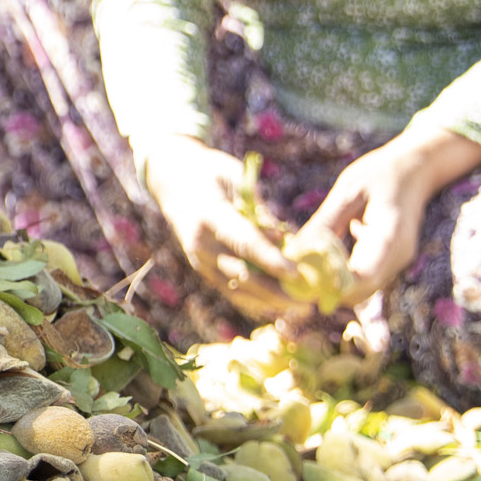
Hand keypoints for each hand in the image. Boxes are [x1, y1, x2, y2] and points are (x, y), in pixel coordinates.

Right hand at [133, 134, 295, 318]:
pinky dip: (254, 300)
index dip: (271, 260)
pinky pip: (230, 289)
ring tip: (301, 309)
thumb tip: (285, 239)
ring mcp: (199, 259)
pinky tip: (278, 306)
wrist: (171, 181)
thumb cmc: (211, 172)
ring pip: (237, 289)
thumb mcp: (236, 178)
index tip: (298, 274)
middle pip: (242, 274)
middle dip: (277, 291)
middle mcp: (200, 243)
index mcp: (209, 215)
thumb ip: (259, 209)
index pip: (244, 242)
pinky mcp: (202, 268)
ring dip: (269, 302)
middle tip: (309, 301)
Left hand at [301, 124, 480, 306]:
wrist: (415, 170)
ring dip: (333, 284)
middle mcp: (399, 254)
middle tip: (294, 274)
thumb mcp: (347, 191)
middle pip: (361, 290)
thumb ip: (325, 222)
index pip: (364, 275)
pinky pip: (365, 279)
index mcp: (390, 233)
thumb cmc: (379, 174)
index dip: (332, 284)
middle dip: (326, 288)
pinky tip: (323, 258)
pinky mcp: (392, 262)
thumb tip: (294, 252)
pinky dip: (342, 276)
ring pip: (362, 289)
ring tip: (305, 264)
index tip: (302, 278)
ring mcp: (398, 261)